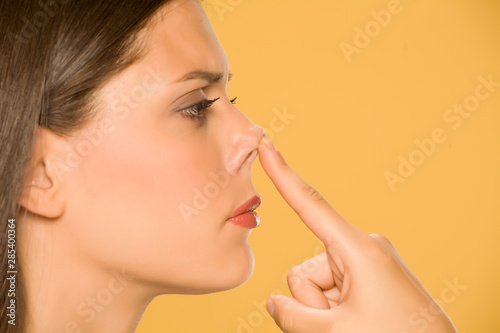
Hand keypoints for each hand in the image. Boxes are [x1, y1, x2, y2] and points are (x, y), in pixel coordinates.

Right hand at [257, 134, 456, 332]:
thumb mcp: (337, 331)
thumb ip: (292, 316)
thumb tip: (273, 302)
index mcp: (358, 249)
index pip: (310, 205)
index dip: (283, 175)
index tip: (267, 147)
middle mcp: (361, 248)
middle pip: (304, 272)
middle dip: (313, 301)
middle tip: (342, 325)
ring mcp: (365, 262)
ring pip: (314, 283)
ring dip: (324, 308)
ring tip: (354, 324)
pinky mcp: (368, 275)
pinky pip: (330, 288)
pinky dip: (333, 308)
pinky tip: (357, 321)